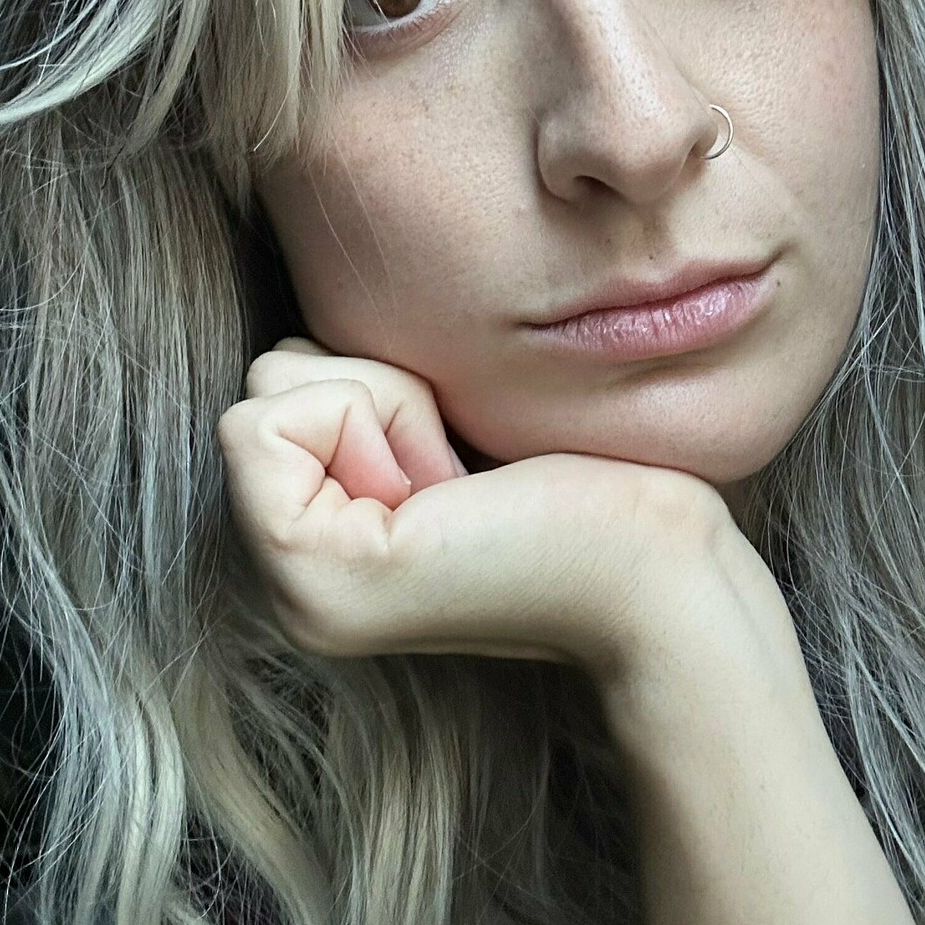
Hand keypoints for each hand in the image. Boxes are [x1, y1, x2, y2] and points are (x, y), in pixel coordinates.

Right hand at [215, 335, 745, 683]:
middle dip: (380, 387)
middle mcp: (288, 582)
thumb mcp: (445, 428)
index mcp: (316, 552)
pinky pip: (270, 414)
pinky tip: (449, 490)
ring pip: (270, 382)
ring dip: (390, 399)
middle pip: (267, 374)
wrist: (657, 573)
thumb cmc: (583, 487)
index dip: (377, 387)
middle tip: (461, 475)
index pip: (276, 385)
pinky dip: (378, 413)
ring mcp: (294, 588)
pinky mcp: (317, 574)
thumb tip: (309, 336)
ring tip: (460, 485)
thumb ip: (365, 403)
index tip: (455, 465)